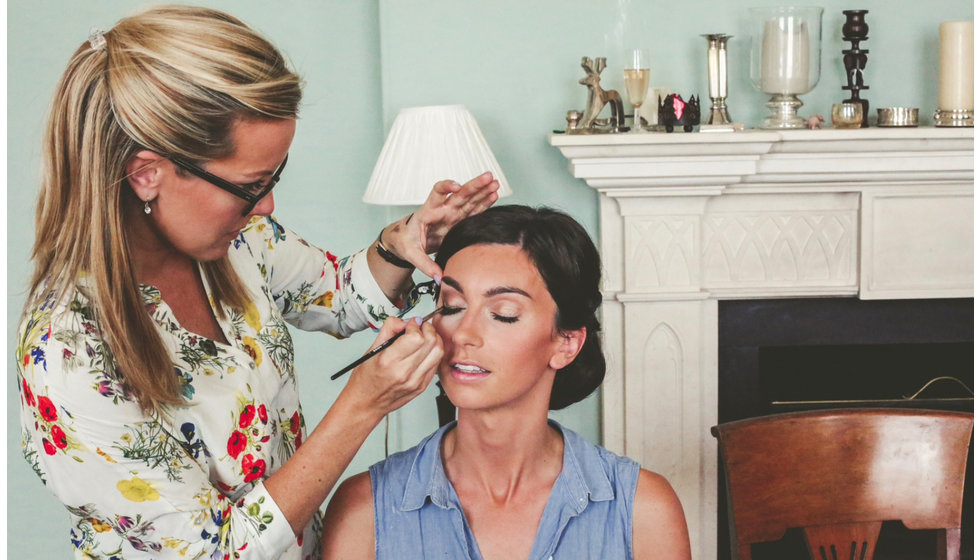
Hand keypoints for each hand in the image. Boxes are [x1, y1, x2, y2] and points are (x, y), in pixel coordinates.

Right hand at [342, 317, 442, 417]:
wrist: (366, 403)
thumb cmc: (366, 379)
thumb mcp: (372, 350)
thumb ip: (389, 330)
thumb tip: (405, 321)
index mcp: (389, 361)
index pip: (416, 337)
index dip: (415, 325)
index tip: (410, 324)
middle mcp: (405, 372)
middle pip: (431, 342)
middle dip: (427, 329)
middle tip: (419, 328)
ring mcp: (416, 381)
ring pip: (438, 352)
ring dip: (434, 340)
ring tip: (423, 338)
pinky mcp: (422, 386)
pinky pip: (436, 364)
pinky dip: (433, 353)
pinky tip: (424, 351)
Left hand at [384, 172, 498, 278]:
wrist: (406, 240)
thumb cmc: (406, 242)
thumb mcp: (412, 254)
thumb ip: (425, 265)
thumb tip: (440, 278)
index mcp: (428, 211)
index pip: (436, 193)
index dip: (446, 187)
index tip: (456, 186)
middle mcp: (442, 209)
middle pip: (459, 193)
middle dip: (474, 185)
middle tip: (488, 177)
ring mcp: (452, 214)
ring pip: (469, 199)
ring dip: (482, 190)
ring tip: (495, 182)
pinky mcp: (459, 220)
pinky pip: (473, 210)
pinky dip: (484, 202)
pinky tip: (494, 194)